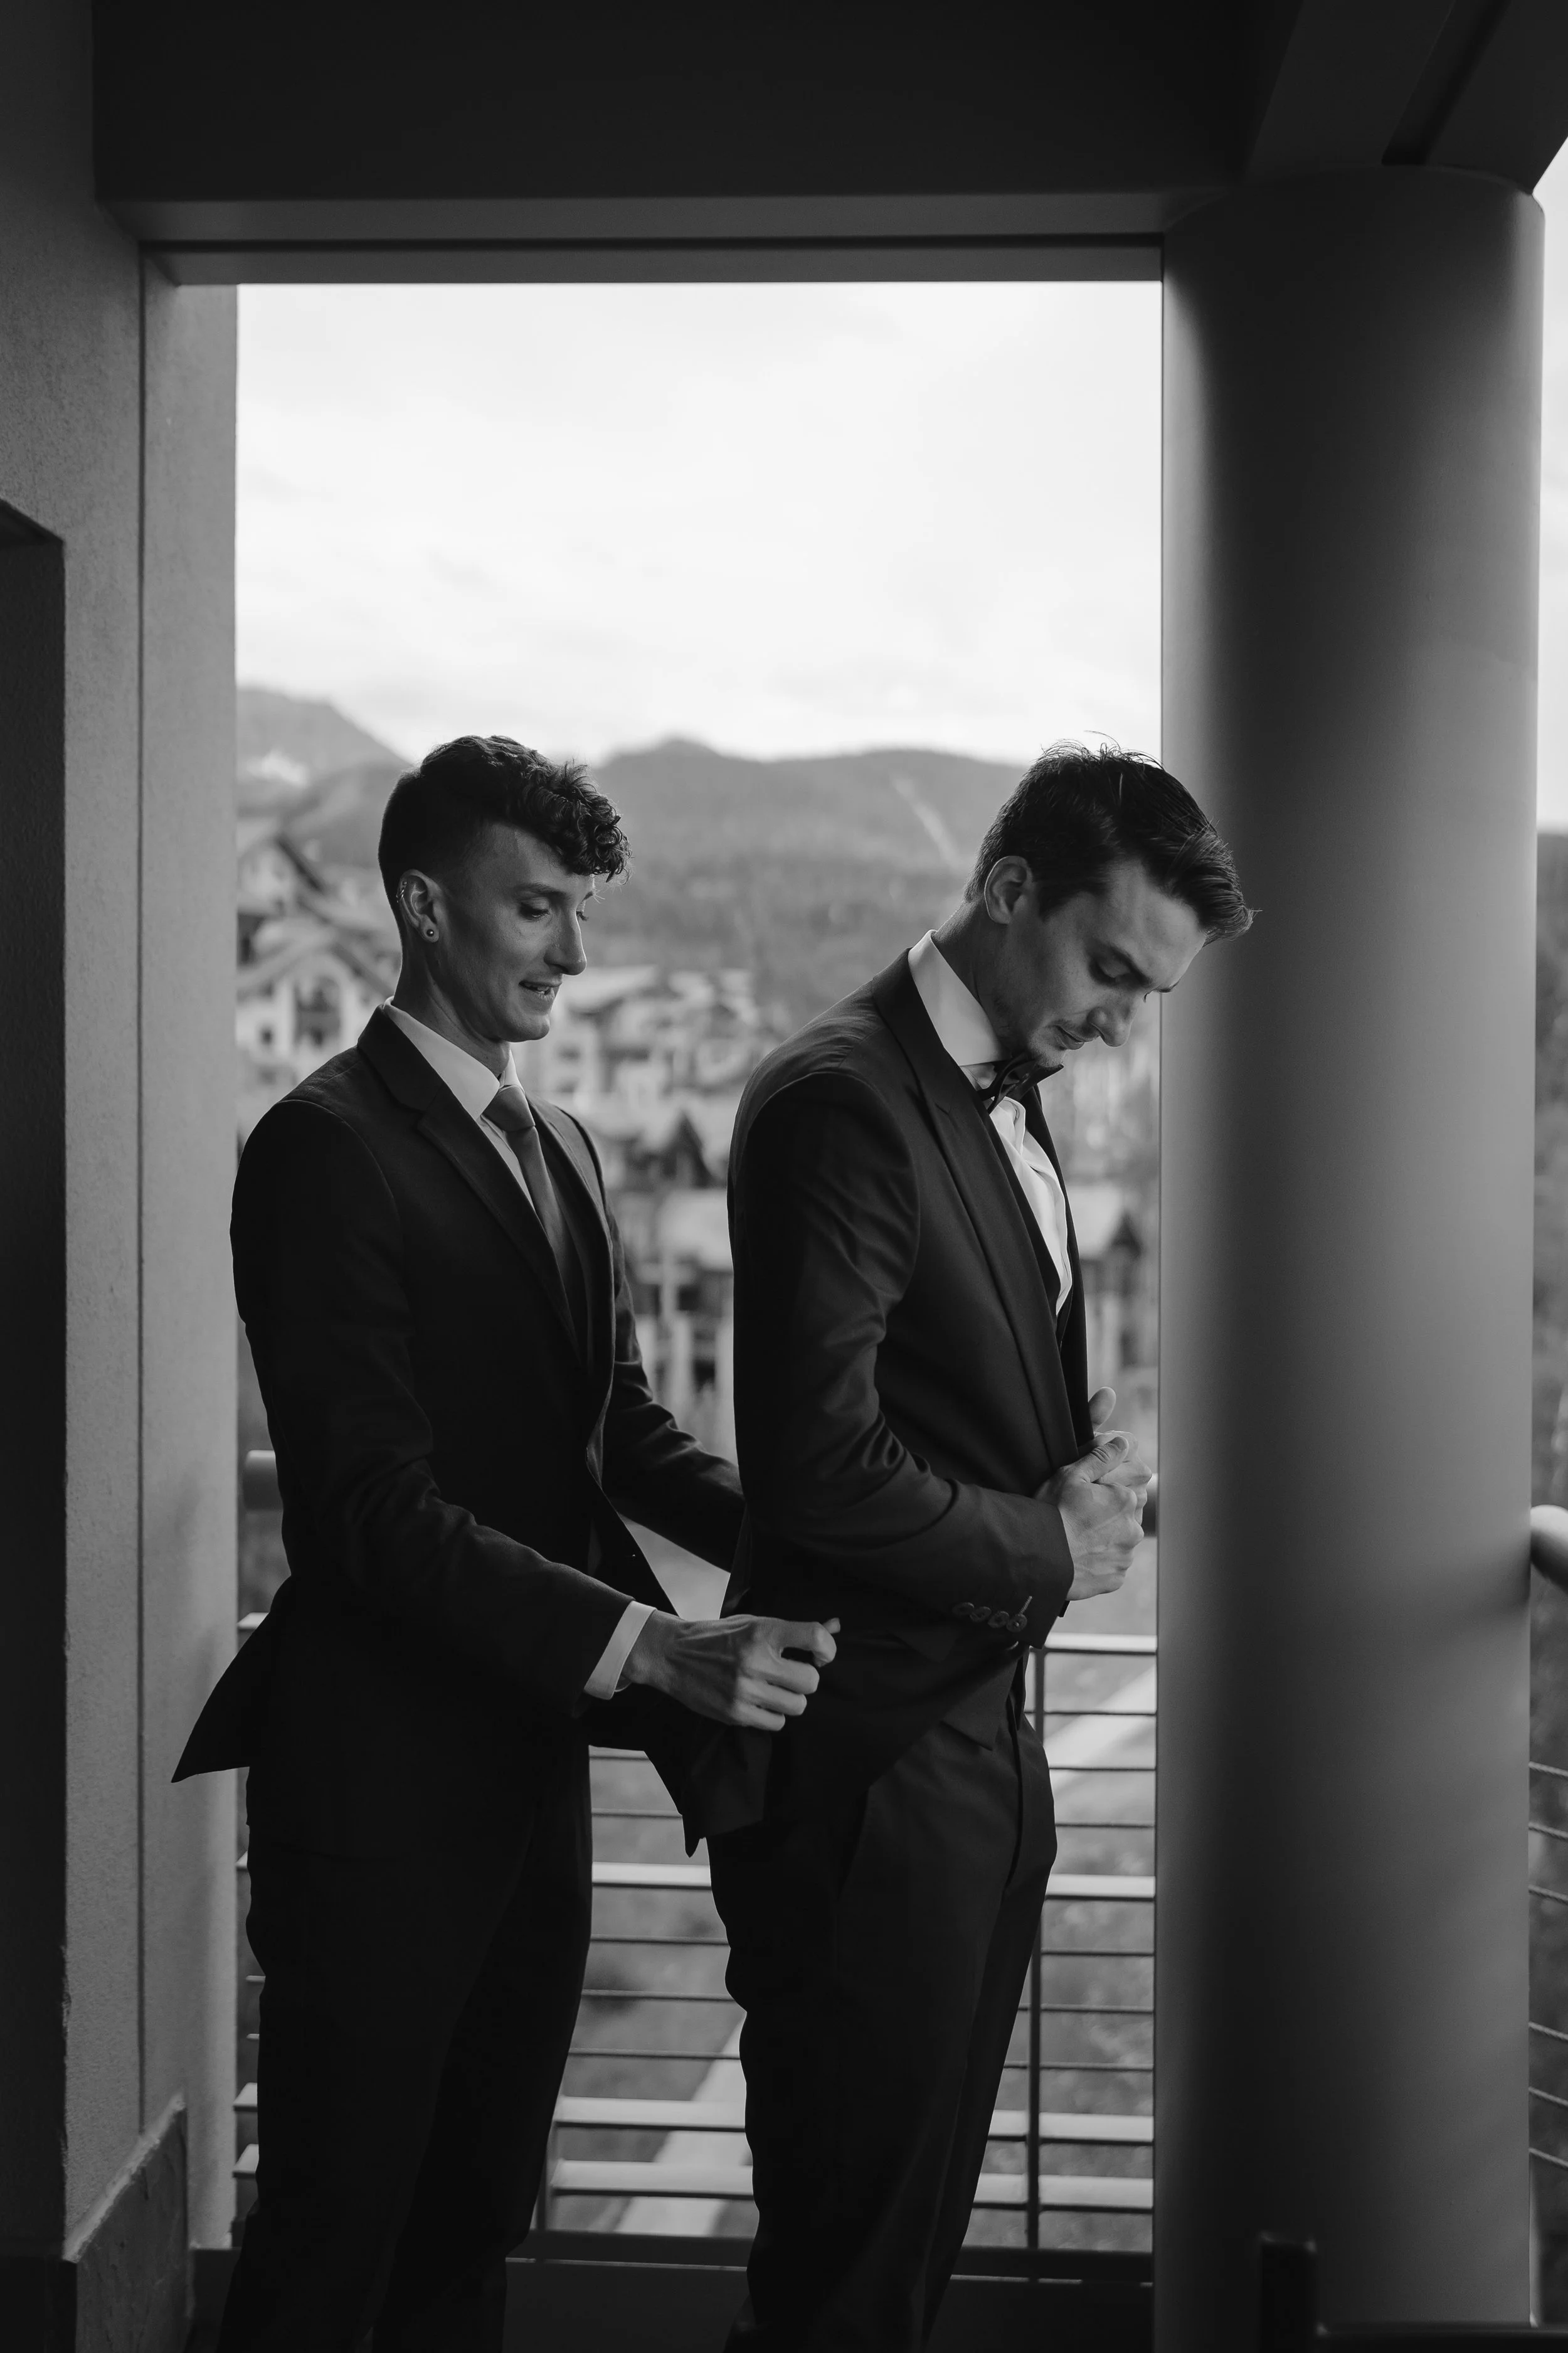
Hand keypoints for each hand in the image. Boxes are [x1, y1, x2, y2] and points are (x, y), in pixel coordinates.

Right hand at [622, 1612, 839, 1731]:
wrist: (673, 1654)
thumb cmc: (720, 1637)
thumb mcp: (755, 1623)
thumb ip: (796, 1630)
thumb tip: (836, 1626)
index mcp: (762, 1631)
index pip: (815, 1638)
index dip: (827, 1649)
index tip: (820, 1655)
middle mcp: (755, 1660)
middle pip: (811, 1681)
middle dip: (806, 1679)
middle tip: (791, 1674)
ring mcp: (744, 1690)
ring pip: (797, 1706)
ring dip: (791, 1699)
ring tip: (775, 1688)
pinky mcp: (735, 1713)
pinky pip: (776, 1723)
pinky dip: (774, 1714)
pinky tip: (760, 1701)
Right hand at [1042, 1389, 1146, 1603]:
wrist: (1037, 1556)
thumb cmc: (1052, 1511)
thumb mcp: (1072, 1475)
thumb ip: (1102, 1457)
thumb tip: (1123, 1443)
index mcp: (1126, 1500)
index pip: (1127, 1493)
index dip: (1106, 1496)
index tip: (1086, 1502)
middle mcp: (1132, 1529)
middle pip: (1125, 1519)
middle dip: (1109, 1519)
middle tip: (1079, 1521)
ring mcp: (1124, 1557)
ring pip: (1120, 1544)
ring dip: (1106, 1541)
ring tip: (1077, 1541)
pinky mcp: (1114, 1579)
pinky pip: (1111, 1567)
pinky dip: (1099, 1563)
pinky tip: (1079, 1558)